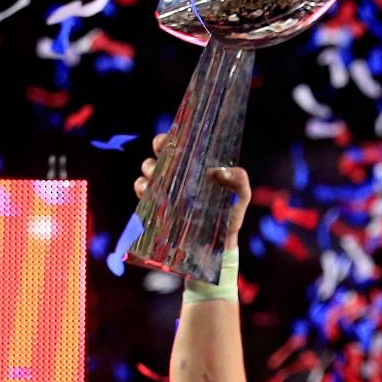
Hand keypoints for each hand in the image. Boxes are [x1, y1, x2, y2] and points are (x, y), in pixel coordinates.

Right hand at [135, 131, 252, 253]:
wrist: (217, 244)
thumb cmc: (229, 215)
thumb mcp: (240, 196)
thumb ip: (239, 180)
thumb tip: (220, 171)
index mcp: (196, 165)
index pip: (181, 143)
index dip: (173, 137)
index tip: (171, 138)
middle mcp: (178, 173)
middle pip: (161, 151)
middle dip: (158, 147)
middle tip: (162, 153)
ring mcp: (164, 188)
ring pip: (149, 169)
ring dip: (150, 168)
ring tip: (157, 175)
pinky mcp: (154, 204)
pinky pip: (141, 188)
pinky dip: (141, 186)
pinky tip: (148, 190)